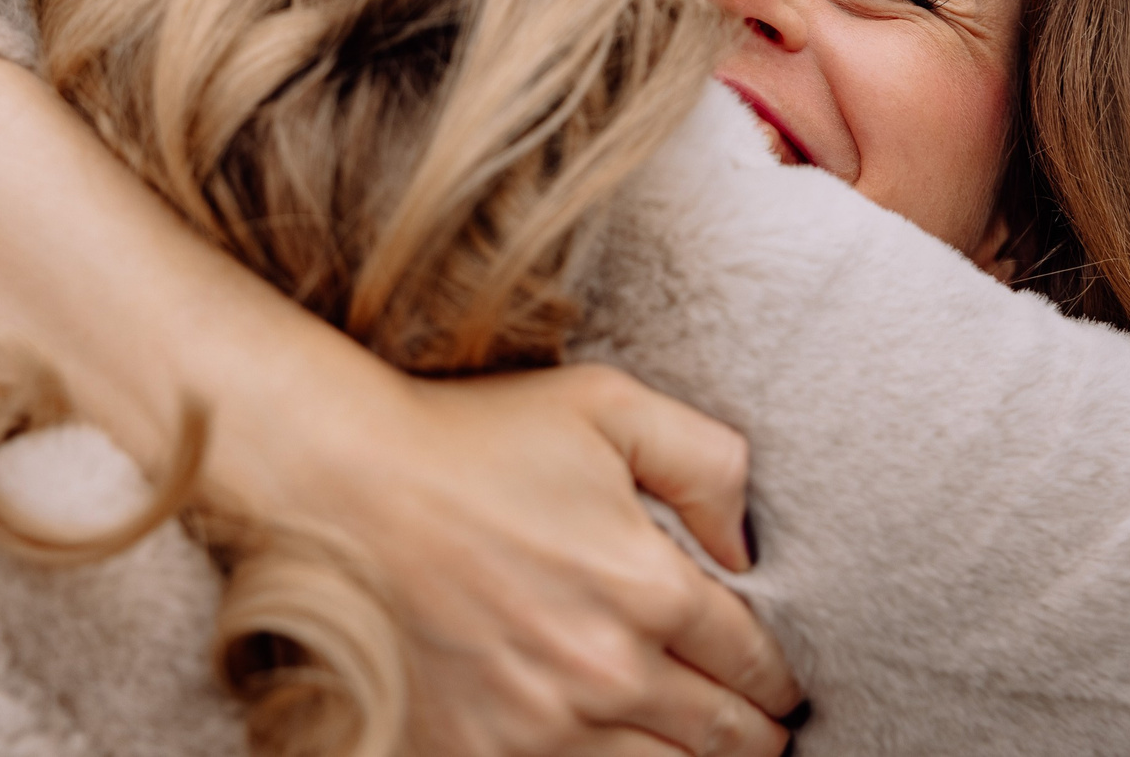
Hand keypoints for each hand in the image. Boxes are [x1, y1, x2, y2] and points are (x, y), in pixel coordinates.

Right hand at [279, 363, 801, 756]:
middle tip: (769, 733)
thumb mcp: (610, 406)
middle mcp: (602, 670)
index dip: (780, 676)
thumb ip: (709, 464)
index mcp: (646, 588)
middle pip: (722, 736)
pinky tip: (624, 755)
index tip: (786, 685)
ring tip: (709, 754)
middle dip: (757, 735)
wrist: (343, 488)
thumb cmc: (476, 438)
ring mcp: (538, 725)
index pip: (753, 659)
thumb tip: (750, 549)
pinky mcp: (478, 754)